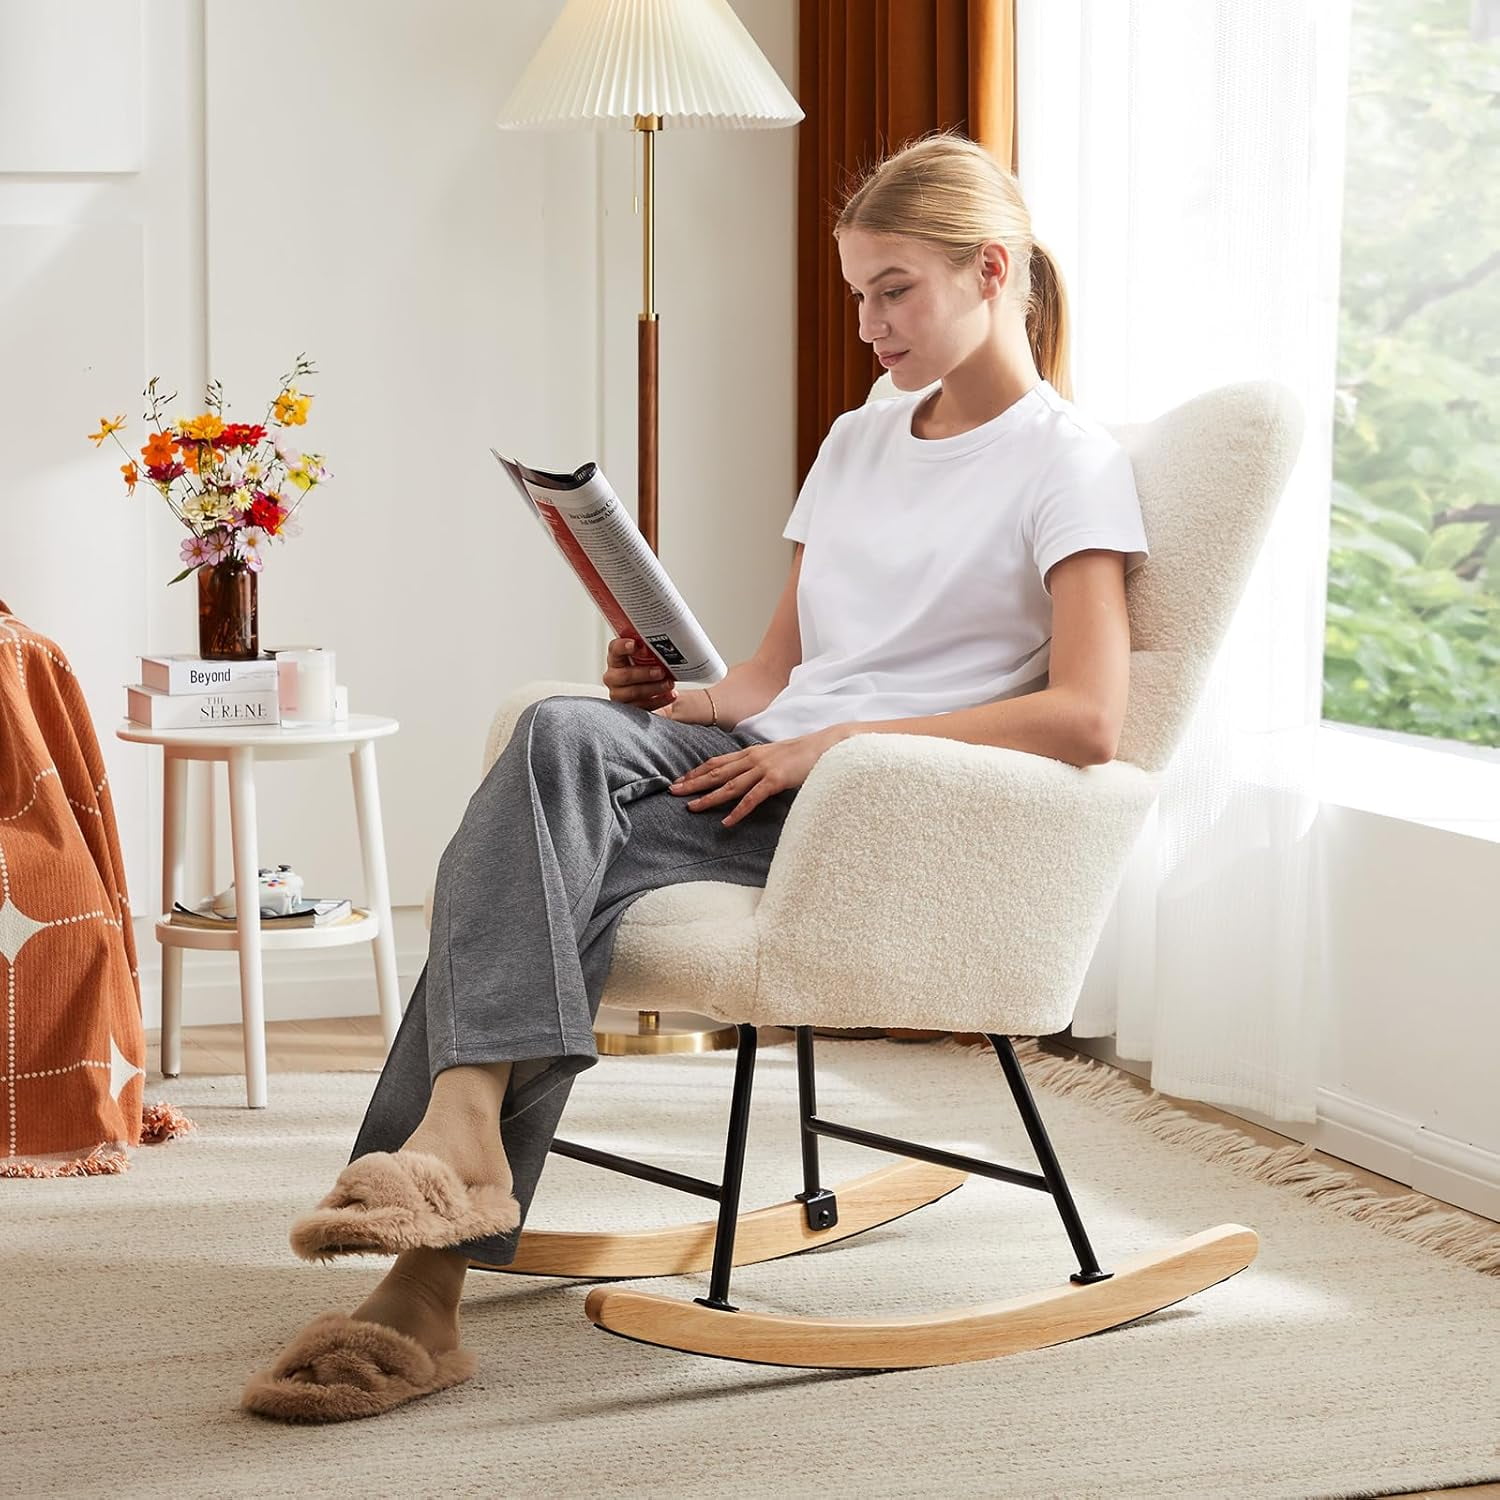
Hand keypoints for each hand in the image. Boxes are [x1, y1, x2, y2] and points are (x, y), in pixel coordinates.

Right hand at [603, 635, 674, 710]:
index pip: (614, 649)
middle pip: (624, 675)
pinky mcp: (628, 709)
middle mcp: (613, 676)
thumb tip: (668, 643)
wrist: (654, 692)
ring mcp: (619, 694)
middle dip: (644, 673)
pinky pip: (642, 706)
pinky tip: (670, 695)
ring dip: (654, 688)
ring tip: (669, 683)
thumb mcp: (649, 658)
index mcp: (616, 659)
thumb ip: (650, 651)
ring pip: (633, 692)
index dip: (622, 647)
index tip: (634, 644)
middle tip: (661, 671)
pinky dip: (659, 700)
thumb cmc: (649, 670)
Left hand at [669, 724, 851, 826]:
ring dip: (709, 797)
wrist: (827, 745)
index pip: (717, 762)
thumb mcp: (776, 757)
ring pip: (729, 785)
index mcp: (751, 752)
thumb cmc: (804, 754)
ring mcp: (763, 768)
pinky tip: (727, 821)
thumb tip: (747, 777)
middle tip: (673, 791)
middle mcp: (753, 758)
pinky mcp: (776, 780)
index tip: (681, 779)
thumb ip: (760, 765)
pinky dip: (738, 811)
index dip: (697, 771)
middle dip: (693, 782)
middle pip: (716, 772)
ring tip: (691, 808)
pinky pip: (753, 798)